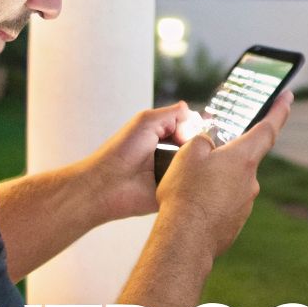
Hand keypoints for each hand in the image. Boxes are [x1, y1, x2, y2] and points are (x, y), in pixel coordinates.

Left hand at [79, 102, 205, 221]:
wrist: (108, 184)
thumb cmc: (122, 150)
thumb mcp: (146, 121)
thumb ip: (172, 114)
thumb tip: (194, 115)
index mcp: (162, 136)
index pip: (189, 128)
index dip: (194, 127)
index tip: (190, 132)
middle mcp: (169, 154)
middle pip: (197, 145)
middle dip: (199, 144)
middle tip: (191, 147)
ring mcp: (173, 173)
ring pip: (198, 164)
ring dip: (198, 161)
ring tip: (194, 162)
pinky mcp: (175, 191)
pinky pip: (193, 184)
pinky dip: (196, 179)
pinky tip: (194, 177)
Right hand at [156, 90, 292, 259]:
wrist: (186, 239)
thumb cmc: (186, 195)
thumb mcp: (188, 154)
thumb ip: (203, 141)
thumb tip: (209, 145)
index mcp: (243, 159)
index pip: (268, 128)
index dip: (278, 110)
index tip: (287, 97)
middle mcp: (250, 181)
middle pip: (240, 159)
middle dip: (222, 158)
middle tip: (197, 164)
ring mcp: (245, 203)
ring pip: (229, 183)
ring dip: (214, 182)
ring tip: (189, 189)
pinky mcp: (236, 221)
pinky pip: (224, 203)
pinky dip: (211, 201)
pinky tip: (194, 206)